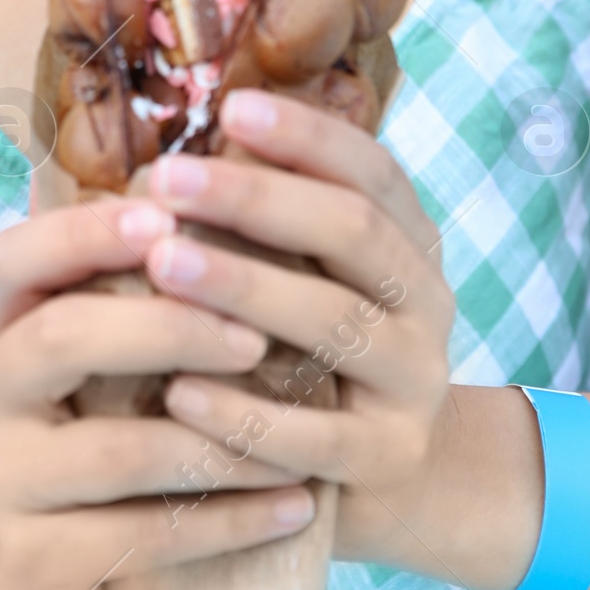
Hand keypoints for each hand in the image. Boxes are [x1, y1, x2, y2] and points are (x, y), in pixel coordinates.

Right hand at [0, 193, 318, 589]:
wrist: (17, 581)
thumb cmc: (87, 440)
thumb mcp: (94, 365)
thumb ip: (135, 294)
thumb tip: (237, 186)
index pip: (14, 258)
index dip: (85, 233)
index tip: (167, 217)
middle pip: (61, 339)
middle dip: (171, 328)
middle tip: (259, 335)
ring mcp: (0, 486)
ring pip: (117, 451)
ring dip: (225, 441)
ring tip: (300, 438)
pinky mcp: (34, 565)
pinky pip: (146, 539)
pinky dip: (232, 521)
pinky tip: (295, 508)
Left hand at [135, 86, 459, 578]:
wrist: (387, 480)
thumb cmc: (316, 355)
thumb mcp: (318, 280)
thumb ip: (276, 224)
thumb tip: (176, 147)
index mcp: (412, 245)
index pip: (372, 171)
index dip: (307, 136)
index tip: (229, 109)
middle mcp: (427, 305)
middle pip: (353, 233)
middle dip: (257, 199)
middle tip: (166, 178)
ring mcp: (414, 384)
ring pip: (336, 324)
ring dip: (245, 287)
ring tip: (161, 263)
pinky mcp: (385, 459)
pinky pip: (314, 436)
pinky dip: (244, 413)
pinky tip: (177, 391)